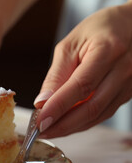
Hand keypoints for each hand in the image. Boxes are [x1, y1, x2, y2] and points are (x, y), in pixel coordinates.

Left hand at [34, 2, 131, 137]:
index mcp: (108, 50)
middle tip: (40, 131)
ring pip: (98, 115)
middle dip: (63, 124)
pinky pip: (103, 113)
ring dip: (71, 127)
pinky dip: (83, 122)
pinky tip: (66, 124)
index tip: (40, 121)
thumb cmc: (99, 30)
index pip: (81, 86)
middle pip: (92, 107)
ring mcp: (130, 84)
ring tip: (49, 130)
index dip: (59, 107)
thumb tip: (42, 103)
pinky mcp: (128, 94)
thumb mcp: (70, 45)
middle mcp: (124, 69)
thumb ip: (57, 74)